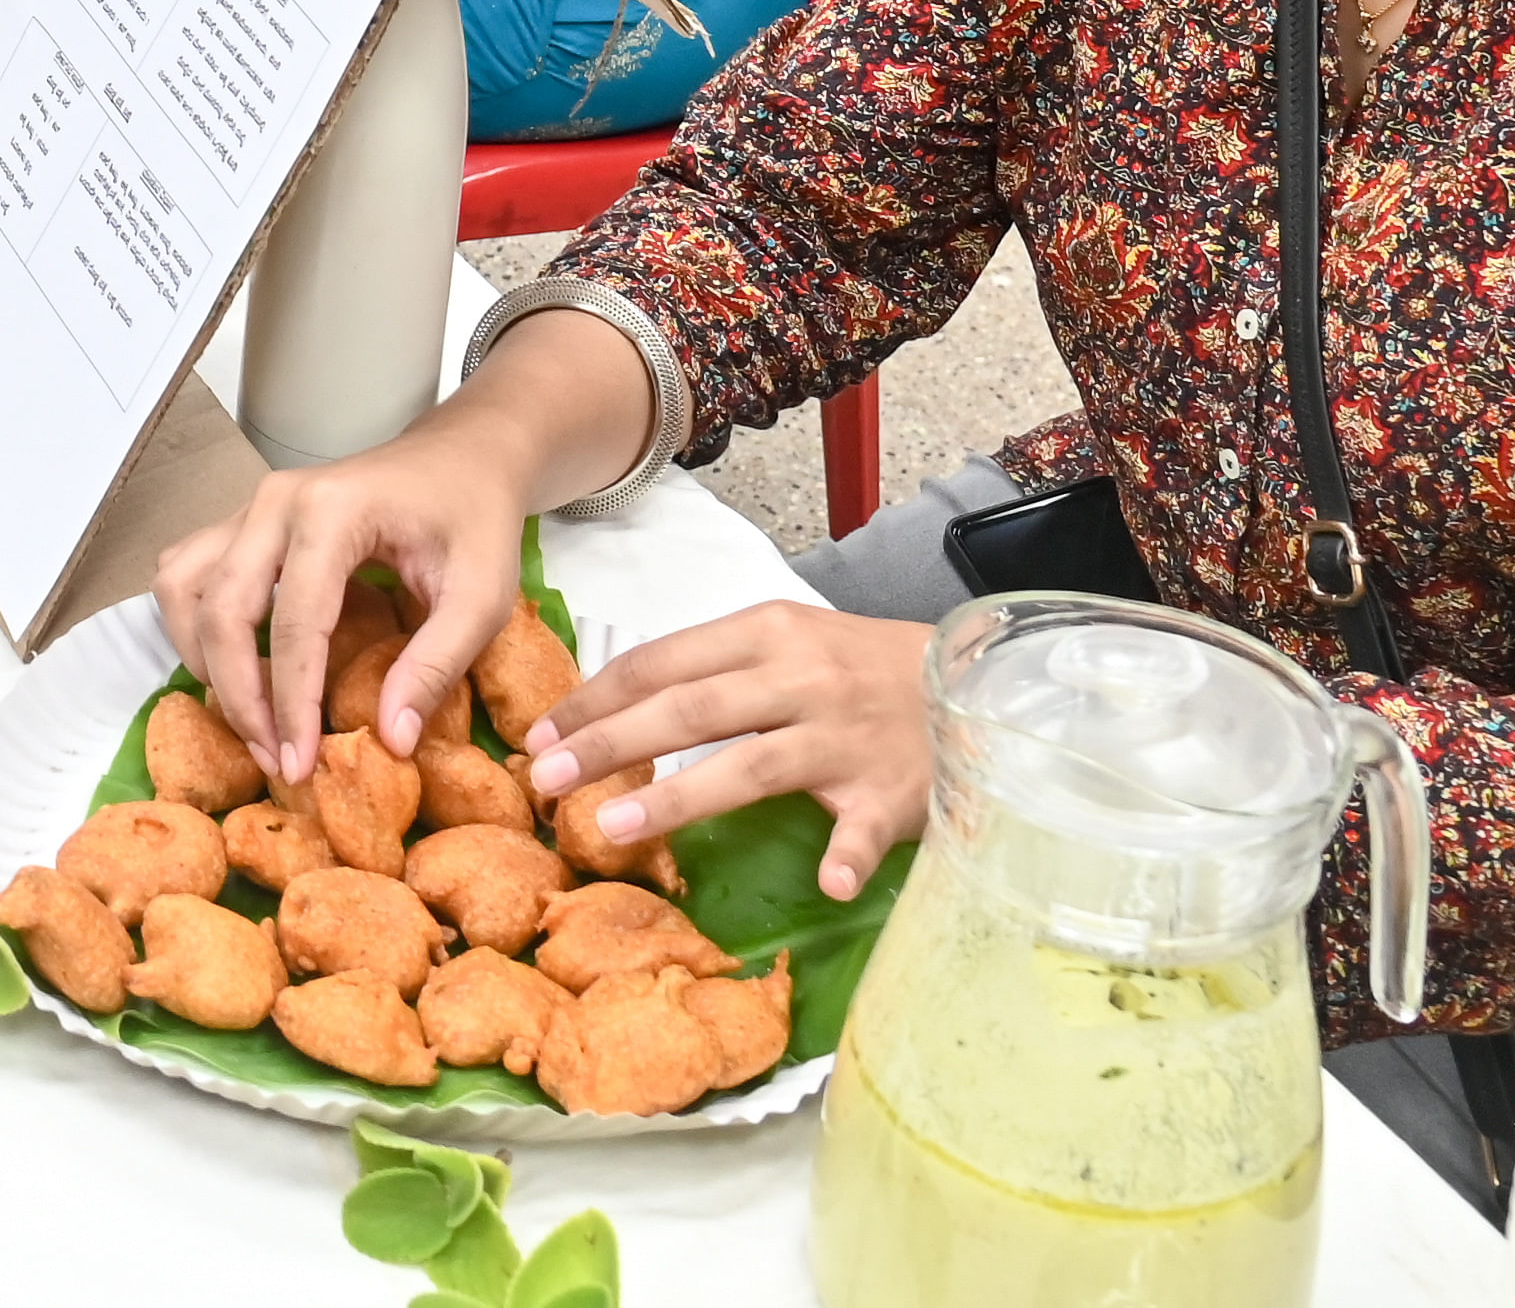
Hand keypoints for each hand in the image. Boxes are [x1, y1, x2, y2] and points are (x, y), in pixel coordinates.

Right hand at [152, 403, 553, 783]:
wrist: (462, 456)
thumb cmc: (475, 521)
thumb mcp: (482, 597)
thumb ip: (436, 666)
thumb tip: (388, 740)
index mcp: (333, 511)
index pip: (295, 623)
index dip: (292, 705)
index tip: (300, 767)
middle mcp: (275, 502)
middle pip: (221, 609)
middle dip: (239, 696)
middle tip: (274, 759)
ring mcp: (251, 506)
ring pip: (184, 589)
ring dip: (201, 659)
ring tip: (248, 716)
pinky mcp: (244, 520)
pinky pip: (188, 573)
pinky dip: (195, 626)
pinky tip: (231, 665)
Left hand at [521, 606, 938, 904]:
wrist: (974, 682)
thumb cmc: (862, 667)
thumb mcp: (788, 641)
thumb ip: (717, 671)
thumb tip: (623, 708)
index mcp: (766, 634)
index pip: (663, 662)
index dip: (596, 697)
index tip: (540, 732)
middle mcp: (799, 679)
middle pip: (690, 710)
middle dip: (609, 742)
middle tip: (544, 777)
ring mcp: (845, 737)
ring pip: (751, 765)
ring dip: (678, 799)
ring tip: (610, 828)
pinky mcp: (893, 792)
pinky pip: (865, 829)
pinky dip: (846, 854)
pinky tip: (828, 880)